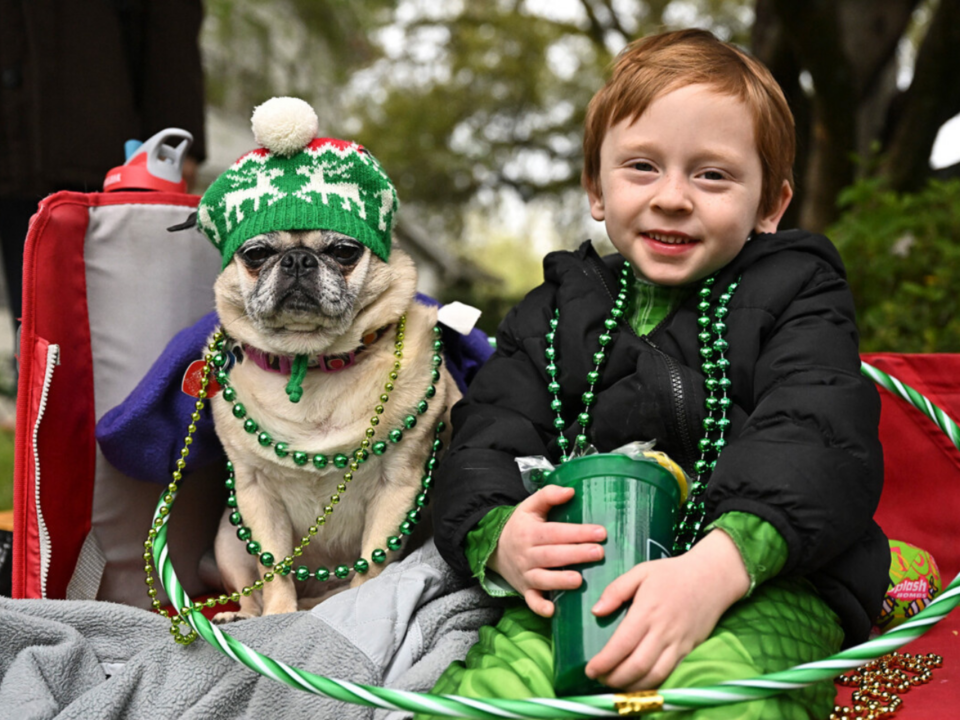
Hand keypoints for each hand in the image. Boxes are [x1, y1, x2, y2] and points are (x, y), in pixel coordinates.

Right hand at [489, 484, 606, 616]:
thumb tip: (570, 490)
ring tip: (579, 580)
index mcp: (530, 532)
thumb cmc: (520, 526)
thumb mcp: (529, 506)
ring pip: (543, 578)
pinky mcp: (525, 590)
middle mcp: (527, 554)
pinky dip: (539, 607)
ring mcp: (526, 574)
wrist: (495, 549)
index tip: (601, 532)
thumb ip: (548, 495)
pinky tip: (552, 611)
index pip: (556, 532)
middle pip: (552, 555)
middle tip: (599, 553)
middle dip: (576, 554)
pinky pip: (531, 601)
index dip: (578, 532)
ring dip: (560, 580)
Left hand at [584, 529, 749, 690]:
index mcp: (647, 611)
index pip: (622, 644)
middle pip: (636, 665)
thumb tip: (596, 611)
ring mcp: (678, 643)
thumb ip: (616, 590)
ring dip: (632, 687)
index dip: (604, 662)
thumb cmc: (672, 573)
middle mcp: (663, 631)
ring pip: (654, 675)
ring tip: (615, 685)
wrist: (713, 577)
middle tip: (598, 679)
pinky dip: (652, 684)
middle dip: (614, 678)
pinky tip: (638, 684)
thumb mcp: (641, 572)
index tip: (590, 669)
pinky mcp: (689, 650)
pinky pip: (669, 673)